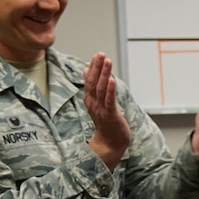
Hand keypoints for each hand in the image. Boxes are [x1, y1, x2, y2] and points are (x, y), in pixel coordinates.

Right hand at [83, 53, 131, 170]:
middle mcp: (93, 103)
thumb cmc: (106, 122)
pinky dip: (111, 90)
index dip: (93, 67)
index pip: (90, 80)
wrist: (110, 143)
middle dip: (97, 67)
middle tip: (101, 54)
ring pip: (101, 89)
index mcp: (90, 99)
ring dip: (104, 74)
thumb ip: (93, 87)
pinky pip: (109, 101)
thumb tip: (87, 70)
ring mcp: (101, 109)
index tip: (96, 55)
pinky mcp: (110, 115)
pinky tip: (112, 80)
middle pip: (94, 82)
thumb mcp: (97, 102)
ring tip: (107, 62)